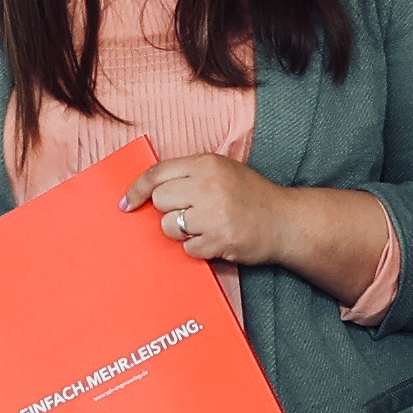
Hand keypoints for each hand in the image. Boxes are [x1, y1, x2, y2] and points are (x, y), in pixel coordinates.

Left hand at [123, 152, 297, 268]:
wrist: (285, 221)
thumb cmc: (251, 196)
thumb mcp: (222, 170)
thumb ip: (190, 174)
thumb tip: (150, 188)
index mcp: (207, 163)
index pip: (157, 173)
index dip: (136, 189)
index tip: (126, 203)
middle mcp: (208, 185)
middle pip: (159, 201)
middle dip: (169, 210)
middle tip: (191, 212)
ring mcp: (214, 214)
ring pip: (169, 227)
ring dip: (182, 231)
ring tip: (205, 227)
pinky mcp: (219, 240)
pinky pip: (187, 248)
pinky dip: (198, 248)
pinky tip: (216, 239)